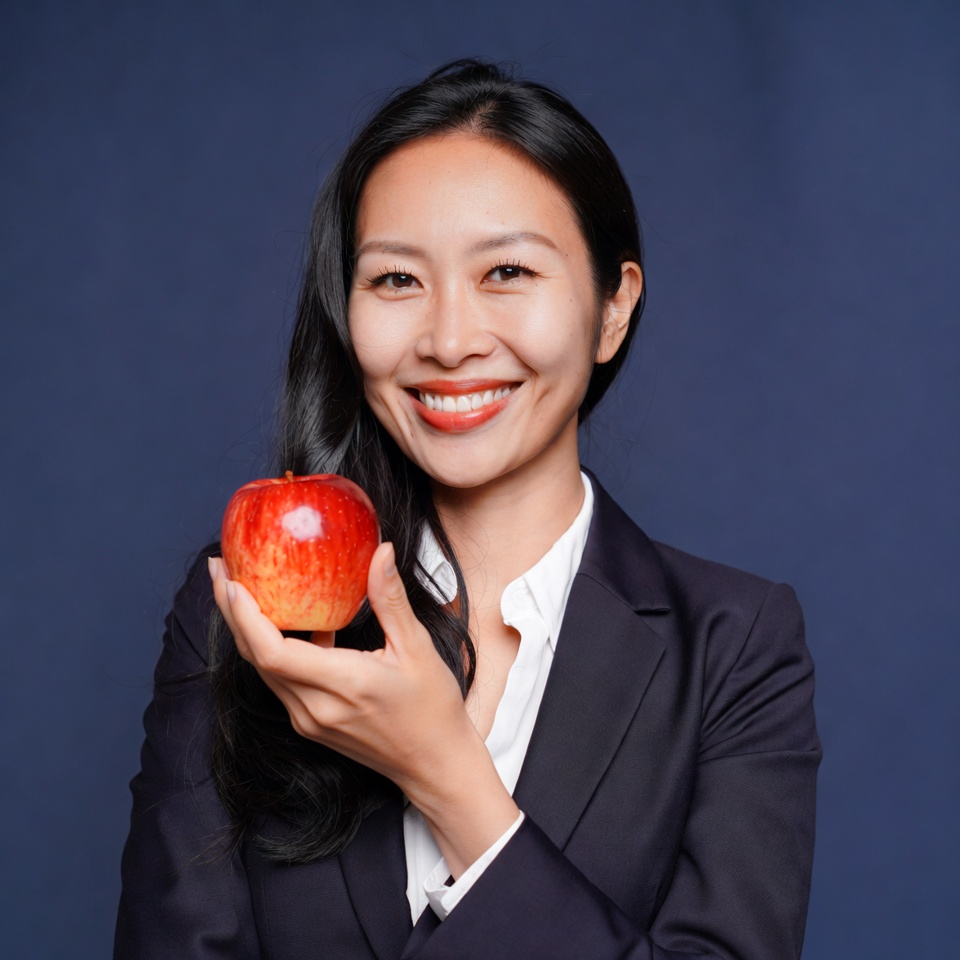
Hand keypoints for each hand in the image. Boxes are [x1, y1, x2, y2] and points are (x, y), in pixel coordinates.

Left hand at [209, 544, 518, 874]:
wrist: (435, 765)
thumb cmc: (433, 709)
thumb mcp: (417, 648)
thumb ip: (391, 599)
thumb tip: (382, 551)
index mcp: (342, 685)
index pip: (273, 651)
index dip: (245, 615)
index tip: (232, 579)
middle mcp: (315, 708)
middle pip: (255, 657)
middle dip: (232, 611)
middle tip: (221, 568)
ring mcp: (308, 720)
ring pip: (263, 670)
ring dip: (245, 629)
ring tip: (238, 588)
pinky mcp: (310, 724)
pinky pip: (280, 681)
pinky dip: (270, 648)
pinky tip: (284, 620)